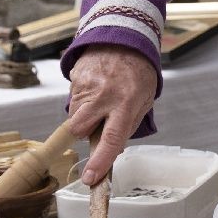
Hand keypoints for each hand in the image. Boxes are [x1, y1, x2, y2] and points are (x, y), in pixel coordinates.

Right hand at [65, 44, 156, 184]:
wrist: (122, 39)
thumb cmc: (137, 73)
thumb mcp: (144, 100)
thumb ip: (128, 125)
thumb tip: (113, 150)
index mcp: (126, 102)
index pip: (112, 138)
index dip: (100, 161)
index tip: (90, 178)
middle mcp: (104, 95)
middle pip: (80, 129)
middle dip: (85, 133)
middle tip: (99, 122)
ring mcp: (86, 86)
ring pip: (74, 118)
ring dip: (84, 118)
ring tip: (100, 102)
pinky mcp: (74, 78)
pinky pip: (72, 102)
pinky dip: (82, 103)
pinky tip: (95, 90)